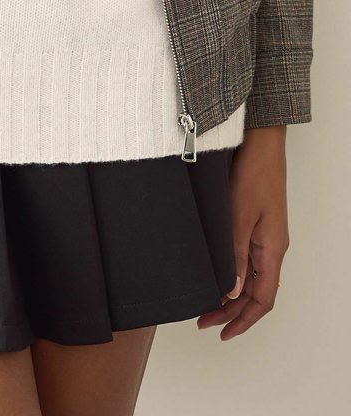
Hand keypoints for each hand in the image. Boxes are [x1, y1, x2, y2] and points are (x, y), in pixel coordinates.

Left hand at [197, 126, 288, 338]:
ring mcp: (264, 235)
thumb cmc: (254, 173)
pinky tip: (214, 273)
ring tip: (205, 303)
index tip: (221, 333)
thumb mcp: (239, 216)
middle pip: (255, 292)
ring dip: (230, 294)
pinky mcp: (255, 223)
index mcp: (272, 249)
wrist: (260, 143)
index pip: (262, 299)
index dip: (243, 320)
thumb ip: (234, 255)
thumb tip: (230, 292)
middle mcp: (271, 247)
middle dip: (231, 312)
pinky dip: (230, 273)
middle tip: (203, 321)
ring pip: (250, 277)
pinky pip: (246, 259)